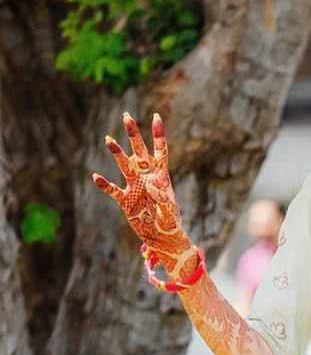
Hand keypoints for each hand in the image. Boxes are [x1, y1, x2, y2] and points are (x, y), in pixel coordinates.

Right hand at [92, 112, 198, 281]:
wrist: (163, 239)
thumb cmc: (171, 224)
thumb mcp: (170, 212)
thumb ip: (162, 198)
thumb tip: (149, 185)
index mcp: (161, 177)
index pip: (160, 151)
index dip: (158, 135)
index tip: (155, 117)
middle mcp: (146, 177)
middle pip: (139, 151)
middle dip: (133, 134)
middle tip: (126, 116)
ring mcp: (134, 187)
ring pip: (124, 165)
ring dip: (117, 153)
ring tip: (108, 139)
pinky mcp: (125, 200)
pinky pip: (113, 190)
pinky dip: (105, 184)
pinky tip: (96, 177)